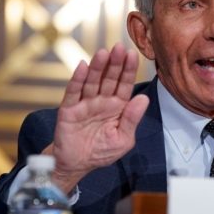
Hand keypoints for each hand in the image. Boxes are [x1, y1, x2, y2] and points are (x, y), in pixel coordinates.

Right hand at [43, 43, 148, 192]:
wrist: (76, 165)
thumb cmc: (102, 152)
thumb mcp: (123, 139)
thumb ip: (132, 119)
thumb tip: (144, 98)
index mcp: (118, 107)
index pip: (125, 84)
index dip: (128, 70)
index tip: (133, 55)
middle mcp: (102, 101)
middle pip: (109, 79)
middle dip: (115, 63)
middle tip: (120, 47)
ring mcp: (85, 103)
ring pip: (92, 81)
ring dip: (98, 67)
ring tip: (104, 53)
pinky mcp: (69, 109)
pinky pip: (73, 92)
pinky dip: (77, 79)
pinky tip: (82, 66)